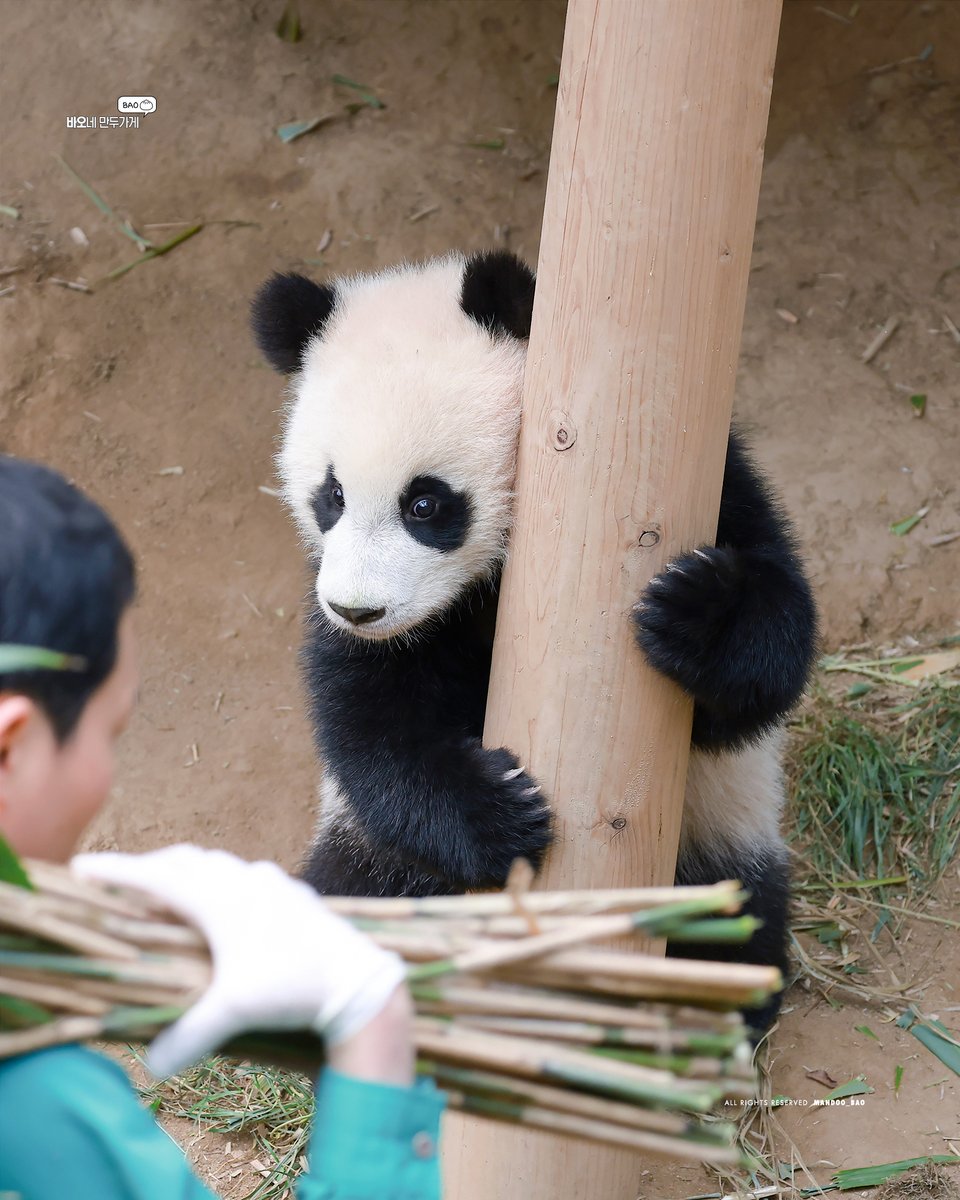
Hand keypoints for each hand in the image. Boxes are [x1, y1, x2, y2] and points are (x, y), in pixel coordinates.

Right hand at [72, 844, 406, 1077]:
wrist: (358, 979)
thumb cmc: (293, 989)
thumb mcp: (235, 1012)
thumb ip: (188, 1036)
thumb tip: (151, 1067)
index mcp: (219, 898)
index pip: (155, 876)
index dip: (116, 871)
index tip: (82, 868)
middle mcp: (243, 880)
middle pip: (185, 861)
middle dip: (150, 868)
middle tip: (122, 882)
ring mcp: (272, 882)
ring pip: (219, 864)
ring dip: (189, 871)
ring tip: (170, 890)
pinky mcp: (294, 893)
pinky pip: (247, 876)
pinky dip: (223, 882)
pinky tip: (230, 903)